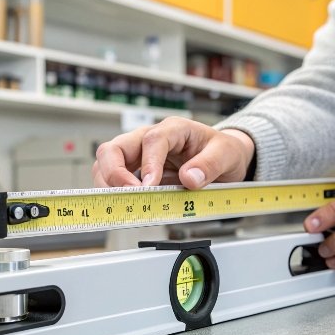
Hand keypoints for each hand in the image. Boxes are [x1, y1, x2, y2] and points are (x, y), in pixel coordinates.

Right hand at [92, 117, 254, 188]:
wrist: (224, 159)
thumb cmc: (223, 151)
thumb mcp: (227, 155)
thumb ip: (210, 165)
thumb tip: (189, 179)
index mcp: (174, 129)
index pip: (151, 140)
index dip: (148, 164)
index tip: (150, 186)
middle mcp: (150, 138)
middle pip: (114, 148)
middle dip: (114, 173)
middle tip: (128, 196)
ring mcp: (139, 155)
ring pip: (107, 164)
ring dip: (109, 185)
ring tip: (124, 204)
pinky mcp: (137, 172)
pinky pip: (115, 180)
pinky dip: (115, 194)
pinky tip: (127, 206)